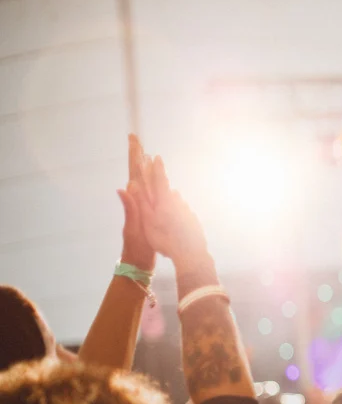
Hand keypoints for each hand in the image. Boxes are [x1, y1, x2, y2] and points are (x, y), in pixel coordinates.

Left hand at [117, 135, 156, 270]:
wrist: (138, 266)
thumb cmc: (137, 249)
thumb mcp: (135, 230)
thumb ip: (130, 209)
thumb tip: (124, 187)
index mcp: (135, 201)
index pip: (134, 173)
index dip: (134, 156)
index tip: (133, 138)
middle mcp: (137, 202)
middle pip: (137, 173)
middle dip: (136, 156)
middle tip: (135, 138)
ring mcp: (142, 208)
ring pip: (143, 182)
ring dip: (144, 166)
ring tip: (145, 153)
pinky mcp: (149, 216)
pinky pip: (150, 194)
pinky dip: (152, 183)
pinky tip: (156, 180)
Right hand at [127, 155, 209, 268]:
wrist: (191, 254)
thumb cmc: (164, 239)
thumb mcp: (147, 221)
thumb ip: (140, 203)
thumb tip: (131, 185)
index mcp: (165, 200)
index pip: (160, 179)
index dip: (157, 168)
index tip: (156, 157)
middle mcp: (178, 202)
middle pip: (168, 192)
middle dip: (161, 189)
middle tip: (155, 192)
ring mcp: (188, 211)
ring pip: (176, 204)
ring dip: (169, 205)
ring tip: (163, 215)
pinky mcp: (194, 221)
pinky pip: (182, 215)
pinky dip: (176, 217)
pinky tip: (173, 227)